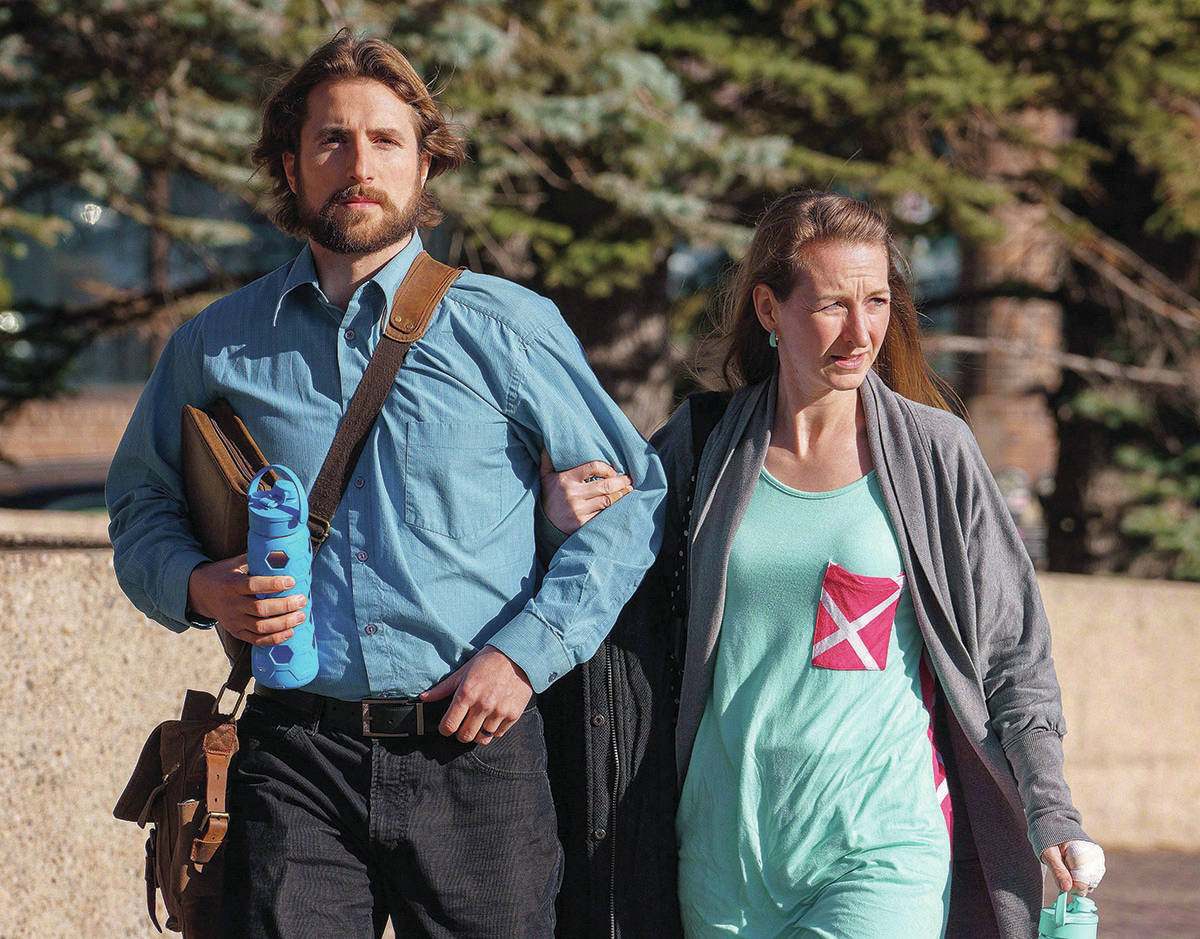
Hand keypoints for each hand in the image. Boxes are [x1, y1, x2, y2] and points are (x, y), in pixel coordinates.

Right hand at [186, 554, 306, 645]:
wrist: (201, 593)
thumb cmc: (226, 574)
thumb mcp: (237, 563)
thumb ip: (257, 559)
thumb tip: (284, 551)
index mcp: (232, 584)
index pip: (253, 585)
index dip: (274, 584)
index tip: (292, 581)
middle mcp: (232, 604)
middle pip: (260, 609)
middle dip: (284, 606)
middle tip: (302, 600)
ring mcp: (233, 620)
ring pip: (260, 627)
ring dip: (283, 624)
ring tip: (301, 616)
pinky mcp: (236, 632)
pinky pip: (256, 640)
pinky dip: (274, 638)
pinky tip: (290, 631)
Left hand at [420, 645, 532, 744]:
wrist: (518, 656)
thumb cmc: (488, 662)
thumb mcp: (463, 672)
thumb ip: (443, 688)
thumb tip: (423, 697)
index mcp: (466, 694)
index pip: (449, 725)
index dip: (445, 729)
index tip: (447, 727)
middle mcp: (482, 705)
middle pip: (464, 736)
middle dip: (460, 733)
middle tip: (463, 725)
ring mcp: (499, 711)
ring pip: (482, 738)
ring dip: (478, 733)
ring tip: (479, 721)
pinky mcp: (513, 714)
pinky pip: (498, 734)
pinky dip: (493, 730)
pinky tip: (493, 718)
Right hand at [539, 450, 631, 533]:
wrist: (543, 525)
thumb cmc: (549, 496)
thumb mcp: (545, 476)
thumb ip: (548, 459)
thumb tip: (548, 442)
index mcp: (566, 479)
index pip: (593, 467)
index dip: (607, 468)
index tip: (613, 471)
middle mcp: (573, 495)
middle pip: (605, 486)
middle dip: (620, 482)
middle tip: (629, 480)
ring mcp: (579, 510)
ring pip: (607, 501)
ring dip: (621, 495)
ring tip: (628, 491)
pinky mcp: (583, 524)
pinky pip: (603, 515)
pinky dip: (613, 509)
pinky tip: (620, 505)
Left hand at [1041, 840, 1105, 895]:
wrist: (1058, 826)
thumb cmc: (1051, 839)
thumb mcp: (1048, 854)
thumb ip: (1058, 871)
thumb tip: (1066, 889)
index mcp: (1082, 853)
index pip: (1082, 883)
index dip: (1070, 886)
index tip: (1062, 880)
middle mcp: (1095, 857)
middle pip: (1088, 885)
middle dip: (1074, 883)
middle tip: (1063, 870)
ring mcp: (1098, 860)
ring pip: (1091, 884)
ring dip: (1078, 881)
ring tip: (1068, 866)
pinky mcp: (1098, 862)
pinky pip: (1092, 879)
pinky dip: (1082, 878)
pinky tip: (1074, 868)